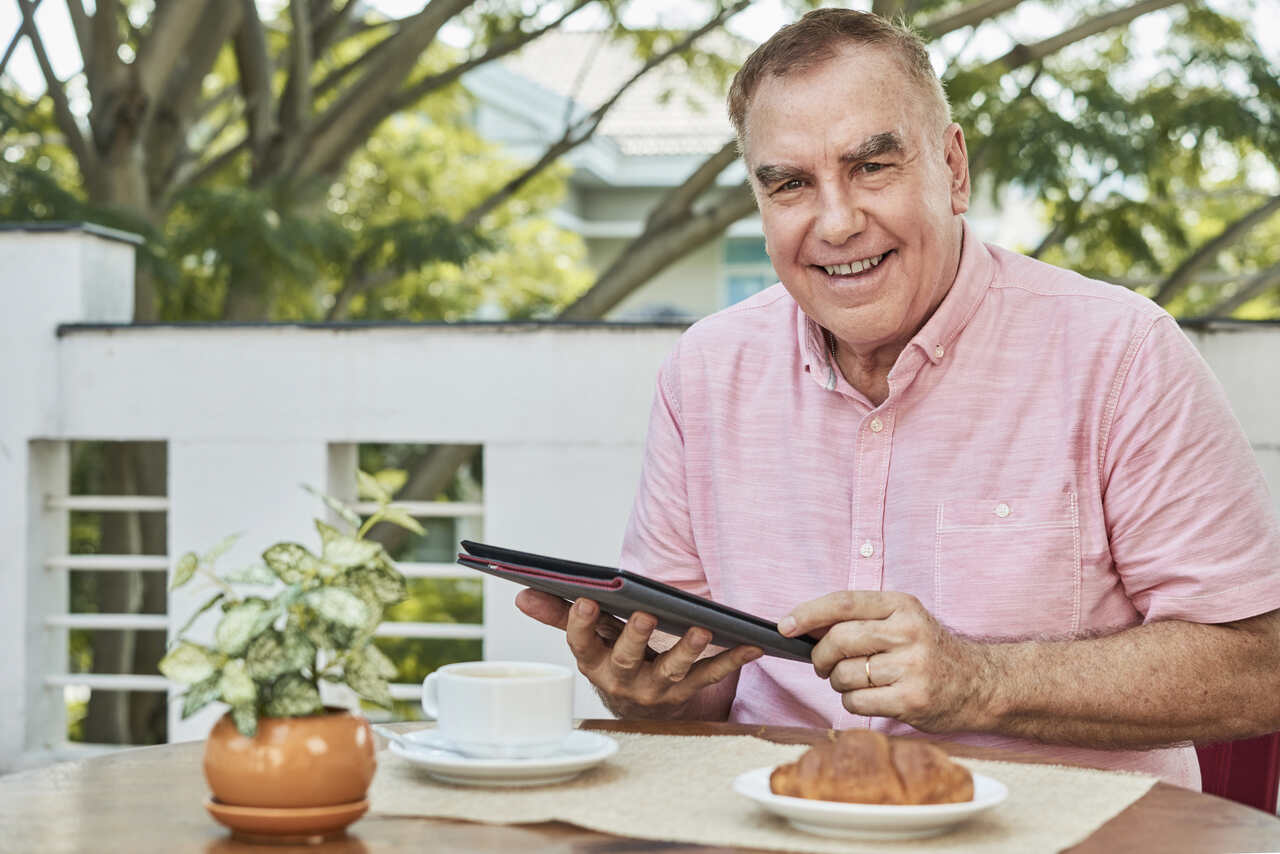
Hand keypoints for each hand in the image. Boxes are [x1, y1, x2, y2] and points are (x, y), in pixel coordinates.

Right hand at [515, 588, 762, 718]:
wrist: (638, 704)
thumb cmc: (611, 654)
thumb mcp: (586, 635)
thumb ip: (557, 612)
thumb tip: (521, 593)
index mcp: (593, 660)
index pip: (581, 641)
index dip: (580, 623)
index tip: (586, 600)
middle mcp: (622, 679)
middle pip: (627, 658)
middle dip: (636, 638)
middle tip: (646, 615)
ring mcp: (656, 689)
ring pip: (671, 671)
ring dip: (687, 650)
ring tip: (701, 628)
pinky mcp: (688, 692)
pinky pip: (711, 676)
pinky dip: (733, 660)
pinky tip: (752, 644)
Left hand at [780, 591, 994, 731]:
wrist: (981, 685)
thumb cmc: (930, 652)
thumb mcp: (903, 621)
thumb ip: (861, 620)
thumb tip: (803, 628)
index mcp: (902, 605)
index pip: (844, 603)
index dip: (808, 613)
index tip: (785, 625)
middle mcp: (908, 632)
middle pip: (838, 640)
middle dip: (819, 656)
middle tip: (821, 665)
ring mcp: (912, 667)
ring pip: (844, 674)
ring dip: (837, 682)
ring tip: (855, 681)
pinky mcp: (912, 700)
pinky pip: (856, 702)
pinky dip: (852, 702)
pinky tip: (869, 697)